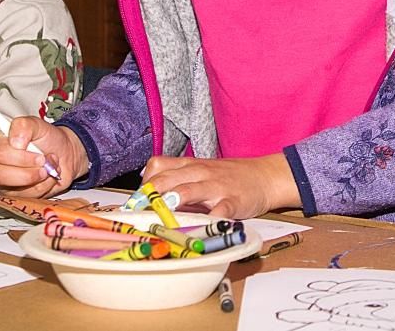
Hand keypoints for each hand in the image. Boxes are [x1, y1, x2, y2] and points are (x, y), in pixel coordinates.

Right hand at [0, 116, 87, 198]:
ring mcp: (1, 180)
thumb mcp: (38, 125)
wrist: (64, 155)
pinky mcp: (12, 194)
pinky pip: (25, 196)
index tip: (38, 154)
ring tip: (48, 167)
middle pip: (0, 174)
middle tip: (43, 162)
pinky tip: (47, 176)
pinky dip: (42, 186)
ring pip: (14, 188)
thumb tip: (15, 142)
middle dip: (28, 170)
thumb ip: (24, 126)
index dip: (20, 156)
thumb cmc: (48, 139)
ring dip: (38, 178)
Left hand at [141, 153, 299, 218]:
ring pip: (188, 190)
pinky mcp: (232, 201)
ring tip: (157, 215)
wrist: (263, 177)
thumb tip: (146, 195)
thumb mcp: (200, 172)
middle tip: (134, 212)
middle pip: (166, 179)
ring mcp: (215, 187)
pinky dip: (207, 219)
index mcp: (189, 166)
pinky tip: (198, 229)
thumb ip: (175, 180)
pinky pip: (219, 210)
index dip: (141, 184)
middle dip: (147, 196)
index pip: (157, 167)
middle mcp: (199, 173)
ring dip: (170, 202)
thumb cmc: (228, 177)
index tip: (130, 203)